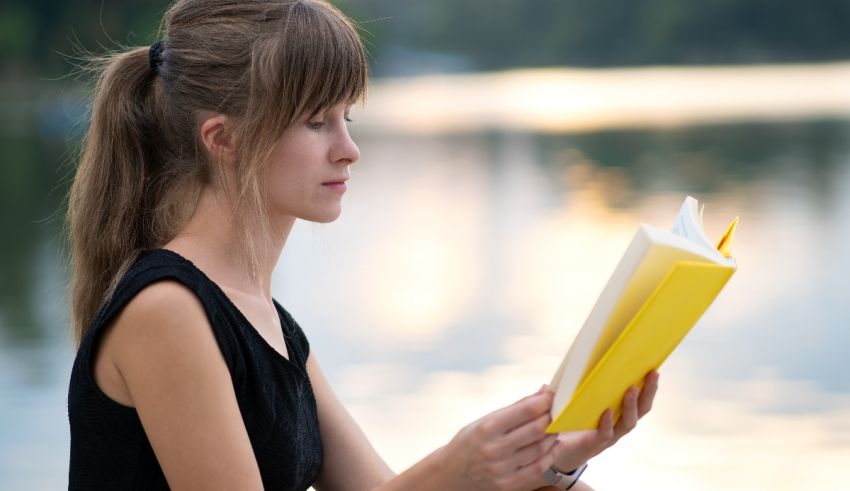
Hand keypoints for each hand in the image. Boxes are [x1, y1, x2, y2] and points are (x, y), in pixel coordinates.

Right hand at [438, 387, 558, 490]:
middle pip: (536, 429)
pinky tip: (552, 446)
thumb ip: (514, 409)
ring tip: (555, 426)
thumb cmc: (469, 443)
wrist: (450, 475)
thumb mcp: (484, 421)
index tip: (553, 395)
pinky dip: (549, 455)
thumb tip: (543, 391)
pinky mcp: (508, 484)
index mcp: (486, 428)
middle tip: (559, 409)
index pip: (525, 411)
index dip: (545, 401)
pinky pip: (537, 468)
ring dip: (553, 435)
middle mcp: (494, 448)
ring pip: (540, 448)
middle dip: (552, 417)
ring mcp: (501, 469)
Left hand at [549, 370, 659, 472]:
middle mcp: (619, 426)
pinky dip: (607, 423)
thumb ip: (580, 386)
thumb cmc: (574, 424)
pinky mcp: (595, 444)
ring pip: (628, 422)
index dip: (649, 386)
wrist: (560, 452)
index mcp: (619, 414)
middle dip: (649, 391)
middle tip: (652, 374)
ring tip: (632, 389)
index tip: (654, 369)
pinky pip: (606, 434)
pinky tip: (607, 412)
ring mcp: (610, 436)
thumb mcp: (580, 402)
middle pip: (641, 410)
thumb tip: (575, 365)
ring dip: (631, 405)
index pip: (640, 400)